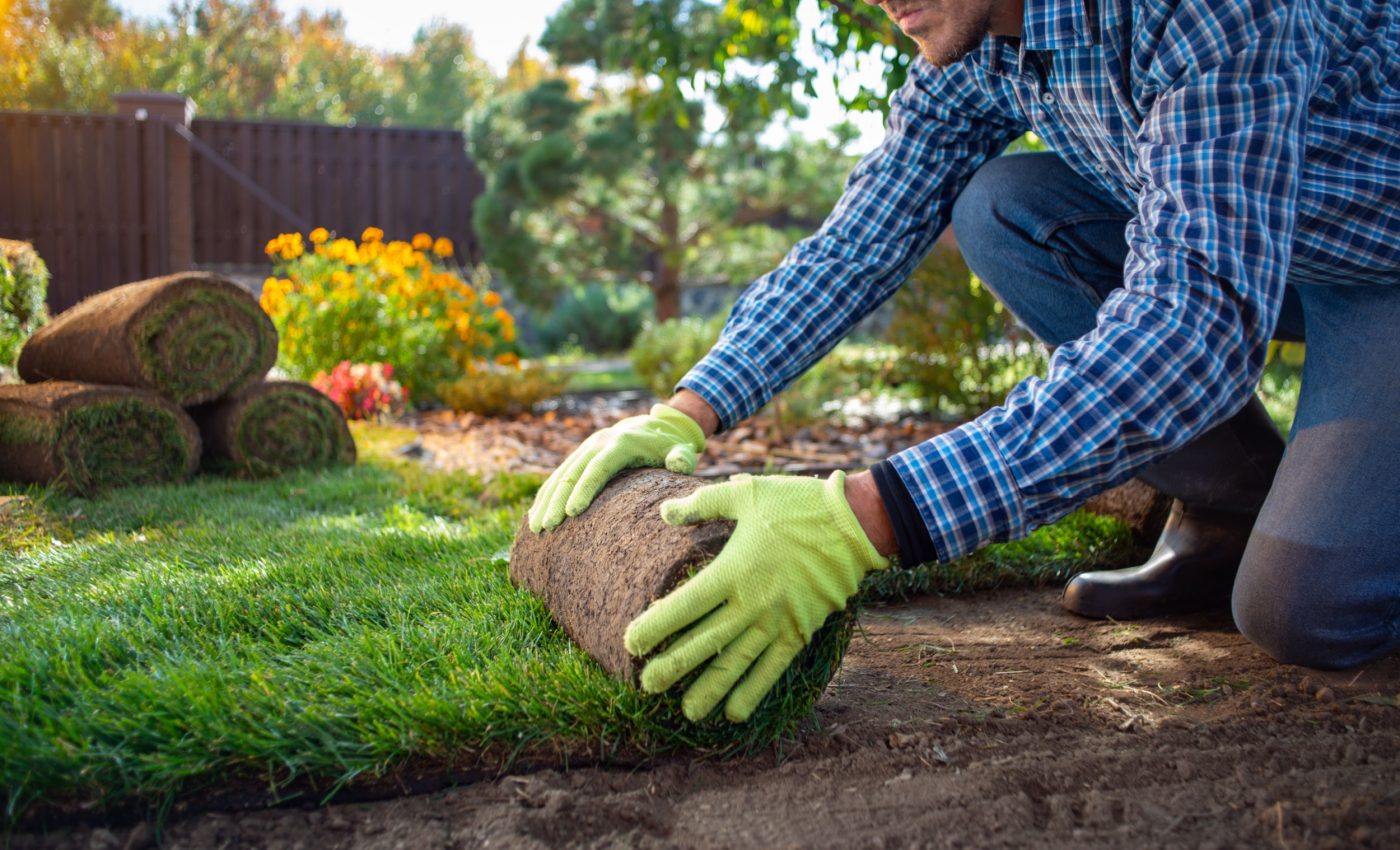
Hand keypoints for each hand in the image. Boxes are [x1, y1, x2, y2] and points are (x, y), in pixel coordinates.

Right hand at [528, 403, 705, 531]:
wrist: (653, 425)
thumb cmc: (669, 446)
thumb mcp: (680, 449)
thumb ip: (682, 457)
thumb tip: (679, 464)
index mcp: (620, 444)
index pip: (599, 468)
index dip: (584, 489)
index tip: (572, 513)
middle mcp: (598, 444)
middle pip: (572, 473)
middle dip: (558, 501)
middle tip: (547, 527)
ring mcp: (586, 449)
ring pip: (560, 476)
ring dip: (546, 501)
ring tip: (536, 528)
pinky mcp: (580, 457)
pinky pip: (558, 476)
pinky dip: (545, 496)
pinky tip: (535, 516)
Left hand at [623, 471, 890, 722]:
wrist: (853, 524)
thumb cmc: (796, 504)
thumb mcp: (745, 493)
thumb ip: (702, 504)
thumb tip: (664, 512)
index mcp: (733, 569)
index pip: (685, 605)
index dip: (656, 627)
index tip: (631, 644)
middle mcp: (752, 602)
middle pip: (705, 642)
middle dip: (674, 666)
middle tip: (647, 686)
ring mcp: (777, 621)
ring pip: (737, 662)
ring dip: (710, 689)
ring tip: (687, 713)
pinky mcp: (800, 631)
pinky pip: (773, 667)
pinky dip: (754, 690)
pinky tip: (735, 712)